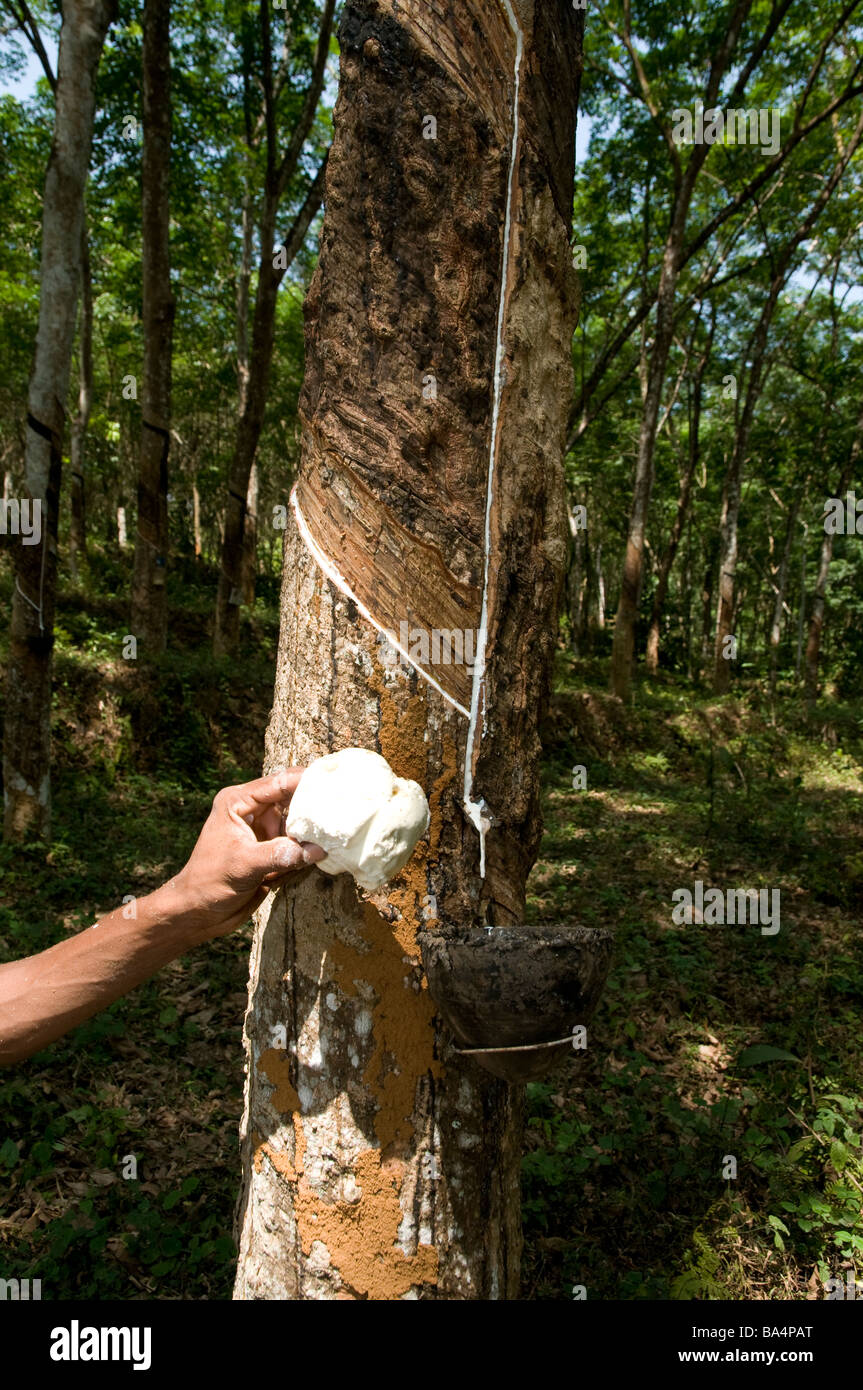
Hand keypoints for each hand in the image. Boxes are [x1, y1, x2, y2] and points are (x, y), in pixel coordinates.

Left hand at [167, 769, 325, 940]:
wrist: (198, 912)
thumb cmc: (209, 883)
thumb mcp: (244, 866)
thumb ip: (280, 855)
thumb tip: (317, 849)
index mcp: (237, 802)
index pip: (277, 783)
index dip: (306, 781)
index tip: (333, 782)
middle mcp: (252, 810)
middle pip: (292, 797)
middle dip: (314, 803)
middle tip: (343, 804)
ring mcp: (263, 829)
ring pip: (298, 820)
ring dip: (314, 827)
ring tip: (339, 828)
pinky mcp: (271, 848)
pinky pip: (298, 842)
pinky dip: (309, 847)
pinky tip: (324, 849)